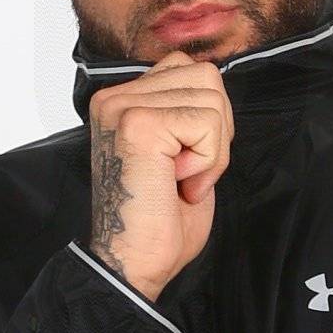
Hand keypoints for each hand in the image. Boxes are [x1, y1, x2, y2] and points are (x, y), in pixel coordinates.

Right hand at [87, 49, 232, 299]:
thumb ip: (190, 112)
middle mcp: (116, 97)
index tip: (185, 165)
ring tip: (182, 181)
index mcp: (122, 101)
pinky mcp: (138, 123)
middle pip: (206, 75)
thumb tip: (216, 85)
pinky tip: (180, 184)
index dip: (207, 120)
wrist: (134, 264)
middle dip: (215, 132)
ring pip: (212, 97)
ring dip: (211, 150)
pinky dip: (207, 161)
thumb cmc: (159, 222)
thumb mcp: (180, 152)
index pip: (190, 69)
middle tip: (187, 176)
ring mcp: (123, 107)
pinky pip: (206, 122)